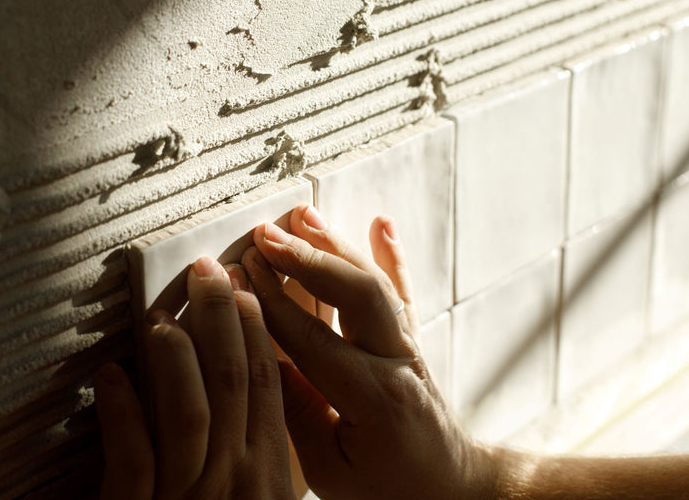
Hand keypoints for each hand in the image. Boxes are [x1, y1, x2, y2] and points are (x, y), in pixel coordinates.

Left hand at [94, 256, 294, 499]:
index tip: (241, 286)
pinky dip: (121, 411)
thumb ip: (256, 444)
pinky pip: (133, 456)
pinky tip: (110, 374)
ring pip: (189, 411)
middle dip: (218, 316)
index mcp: (267, 471)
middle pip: (231, 380)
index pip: (267, 381)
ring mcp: (187, 496)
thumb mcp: (255, 491)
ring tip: (157, 319)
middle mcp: (233, 479)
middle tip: (204, 272)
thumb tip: (253, 372)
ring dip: (174, 356)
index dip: (254, 326)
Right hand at [242, 205, 498, 499]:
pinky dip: (390, 256)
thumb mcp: (330, 471)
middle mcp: (397, 362)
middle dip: (306, 259)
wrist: (450, 490)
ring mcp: (409, 347)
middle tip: (264, 236)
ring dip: (337, 245)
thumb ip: (296, 413)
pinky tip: (381, 224)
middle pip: (355, 293)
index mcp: (373, 398)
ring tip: (302, 215)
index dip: (272, 304)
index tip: (238, 274)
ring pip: (375, 283)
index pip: (312, 339)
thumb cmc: (388, 490)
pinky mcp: (412, 342)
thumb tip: (262, 359)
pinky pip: (403, 291)